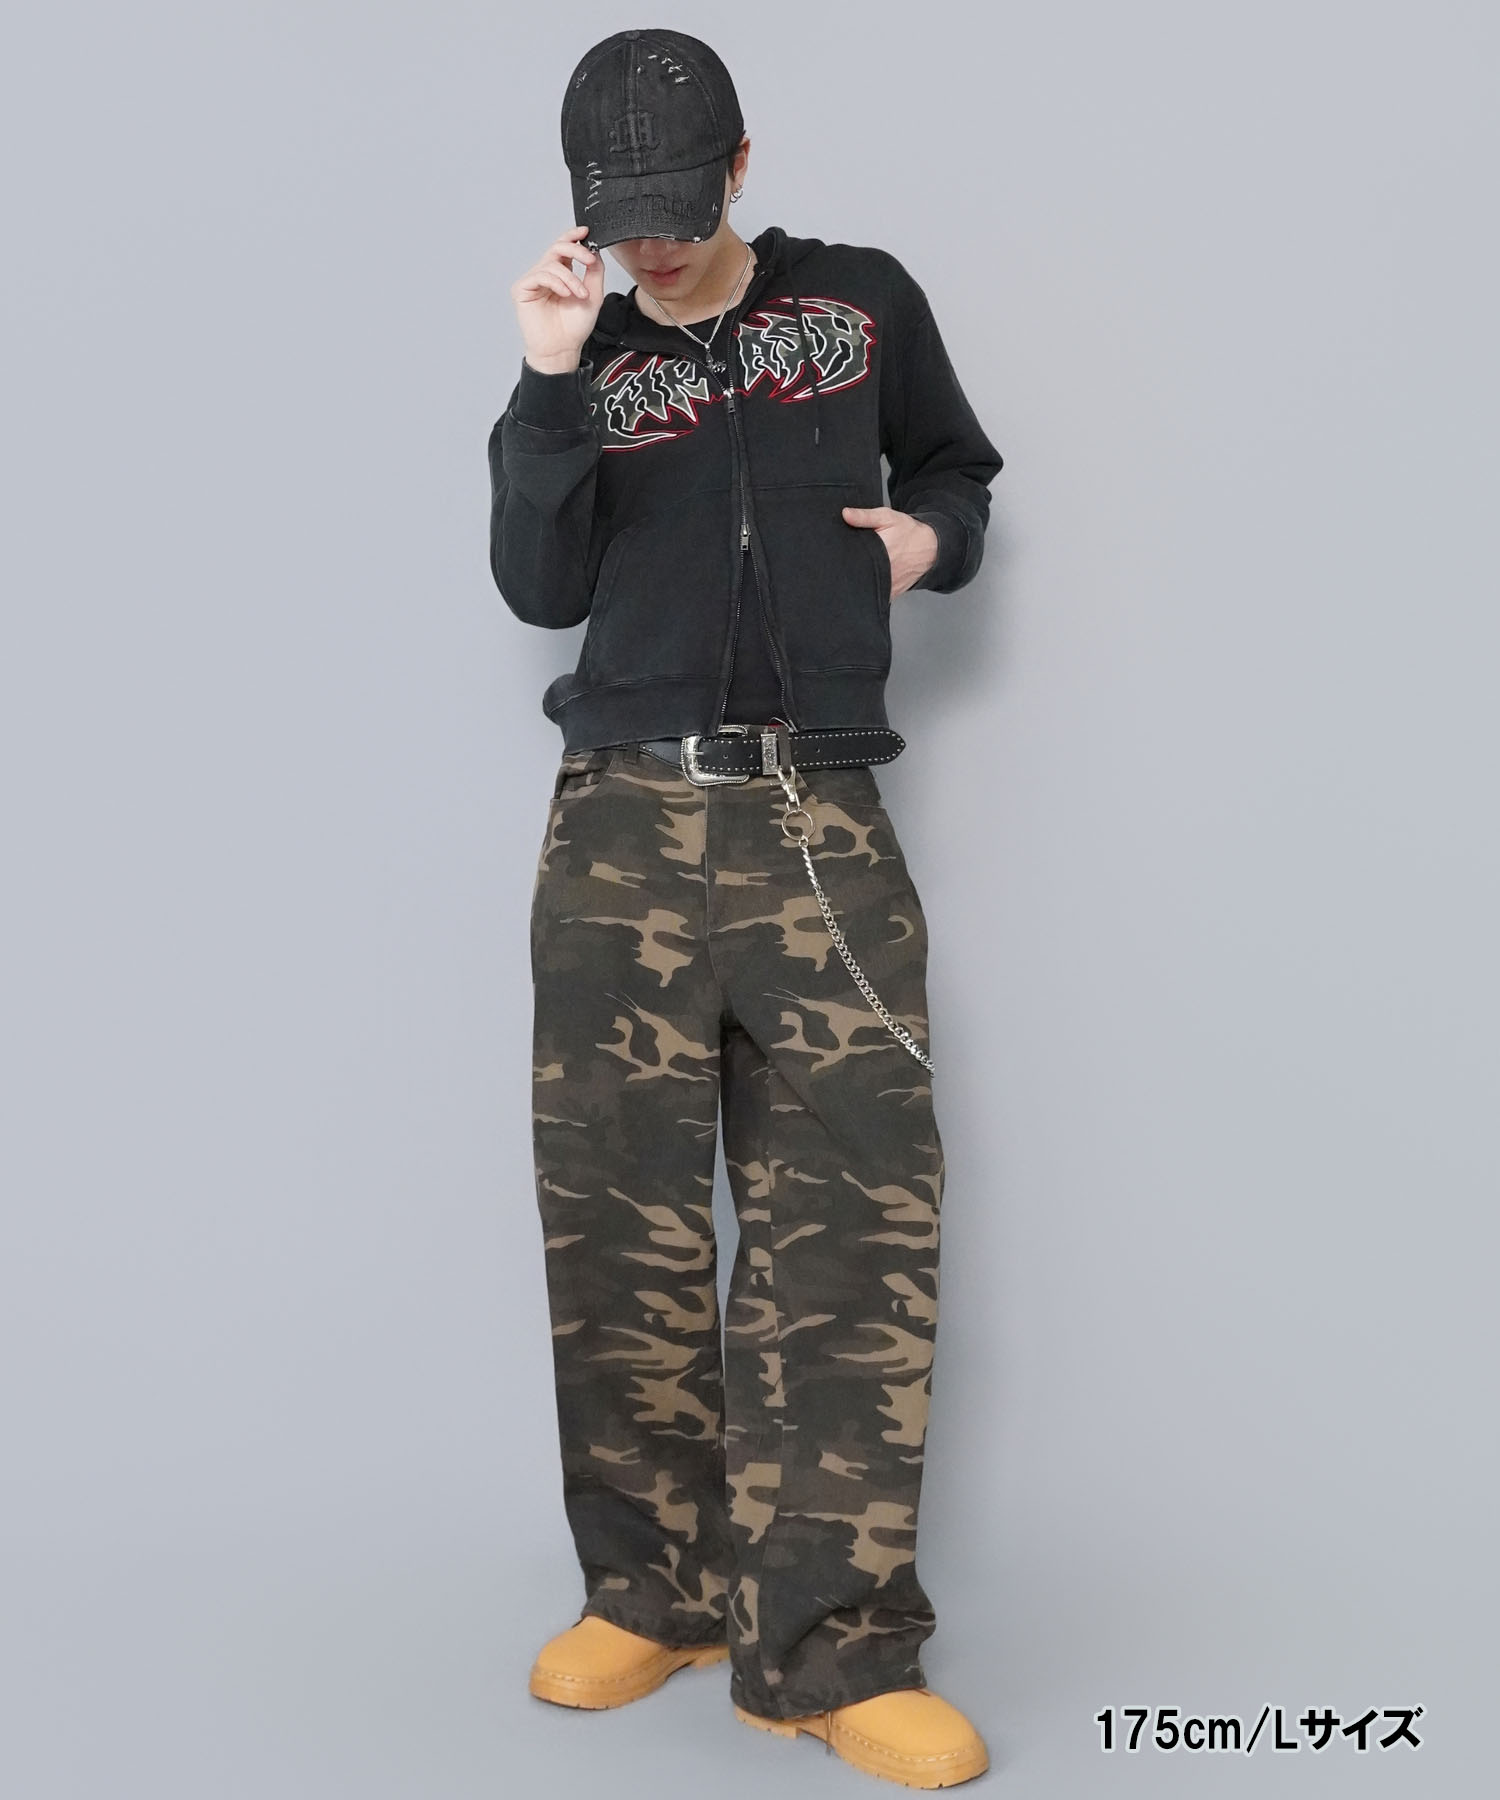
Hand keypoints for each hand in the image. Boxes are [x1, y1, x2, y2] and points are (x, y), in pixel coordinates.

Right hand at [511, 225, 605, 372]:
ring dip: (570, 278)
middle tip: (589, 260)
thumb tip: (595, 250)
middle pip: (557, 248)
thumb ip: (595, 272)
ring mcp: (533, 281)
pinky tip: (565, 295)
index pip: (564, 247)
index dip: (573, 236)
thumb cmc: (574, 327)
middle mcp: (546, 274)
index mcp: (560, 274)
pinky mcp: (522, 289)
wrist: (562, 349)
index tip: (585, 232)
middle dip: (576, 251)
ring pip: (552, 264)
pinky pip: (540, 275)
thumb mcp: (593, 295)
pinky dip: (556, 283)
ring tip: (580, 295)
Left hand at [841, 505, 939, 596]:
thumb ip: (865, 516)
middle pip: (856, 576)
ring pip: (864, 588)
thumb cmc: (908, 532)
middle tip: (847, 560)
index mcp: (880, 553)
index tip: (837, 553)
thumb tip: (845, 514)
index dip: (842, 558)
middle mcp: (883, 573)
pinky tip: (867, 578)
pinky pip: (874, 595)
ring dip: (858, 580)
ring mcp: (887, 586)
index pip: (851, 560)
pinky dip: (868, 589)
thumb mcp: (887, 517)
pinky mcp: (891, 594)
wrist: (930, 547)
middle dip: (849, 569)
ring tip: (858, 569)